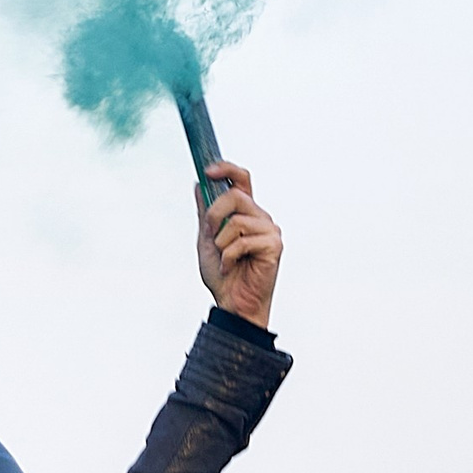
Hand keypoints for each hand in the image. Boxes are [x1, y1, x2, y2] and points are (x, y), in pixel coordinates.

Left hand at [195, 162, 281, 327]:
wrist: (232, 304)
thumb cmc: (222, 275)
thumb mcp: (206, 239)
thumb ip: (205, 213)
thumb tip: (198, 184)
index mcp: (246, 212)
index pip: (242, 179)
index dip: (227, 169)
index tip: (208, 170)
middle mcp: (260, 217)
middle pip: (236, 195)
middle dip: (214, 215)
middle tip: (211, 236)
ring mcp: (269, 230)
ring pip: (237, 220)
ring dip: (220, 243)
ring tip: (224, 259)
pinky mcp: (274, 245)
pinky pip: (241, 241)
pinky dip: (228, 257)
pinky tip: (230, 267)